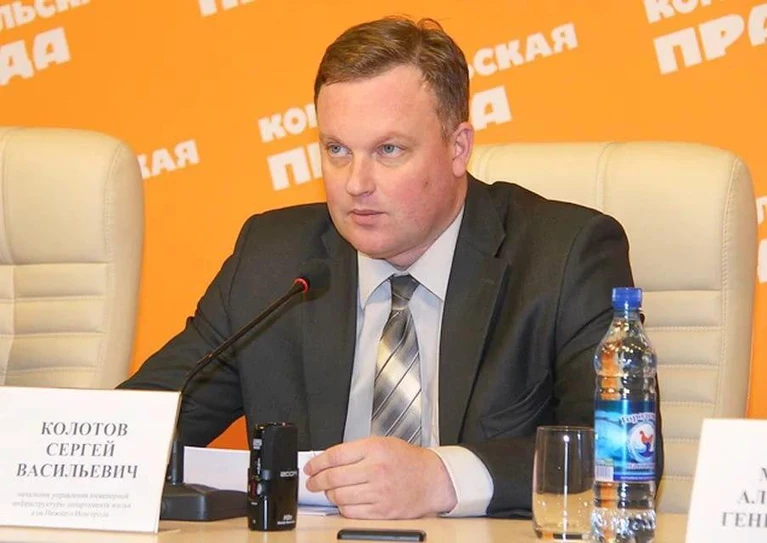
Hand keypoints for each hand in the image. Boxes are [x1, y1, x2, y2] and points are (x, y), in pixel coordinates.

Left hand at [303, 436, 456, 518]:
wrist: (431, 479)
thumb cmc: (407, 460)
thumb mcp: (382, 443)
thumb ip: (355, 450)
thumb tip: (327, 460)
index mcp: (374, 449)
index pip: (335, 456)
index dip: (317, 462)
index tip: (310, 467)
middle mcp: (376, 470)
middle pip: (333, 477)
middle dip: (317, 481)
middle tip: (313, 481)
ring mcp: (378, 492)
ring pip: (339, 496)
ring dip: (329, 494)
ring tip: (329, 490)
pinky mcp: (381, 510)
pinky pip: (351, 512)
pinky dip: (342, 507)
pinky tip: (344, 501)